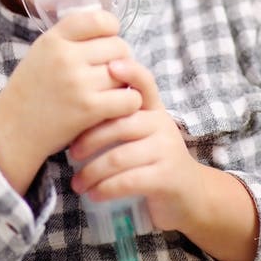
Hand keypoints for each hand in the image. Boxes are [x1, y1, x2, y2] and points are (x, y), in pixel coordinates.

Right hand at [0, 9, 142, 192]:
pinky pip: (129, 99)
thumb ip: (71, 38)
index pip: (100, 19)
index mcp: (53, 39)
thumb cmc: (32, 91)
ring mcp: (78, 82)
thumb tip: (111, 29)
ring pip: (126, 73)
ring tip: (110, 91)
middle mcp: (65, 57)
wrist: (13, 131)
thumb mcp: (42, 53)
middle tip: (109, 73)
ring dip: (124, 83)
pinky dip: (129, 104)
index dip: (111, 30)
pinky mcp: (88, 109)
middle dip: (121, 59)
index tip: (107, 42)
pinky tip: (116, 108)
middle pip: (119, 47)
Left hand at [67, 59, 204, 232]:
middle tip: (71, 154)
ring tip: (77, 183)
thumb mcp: (142, 133)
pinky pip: (129, 181)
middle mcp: (162, 125)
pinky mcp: (166, 177)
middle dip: (90, 140)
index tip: (110, 65)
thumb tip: (76, 107)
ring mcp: (166, 150)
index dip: (130, 72)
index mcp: (154, 109)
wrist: (190, 195)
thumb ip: (119, 117)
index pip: (145, 83)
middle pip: (120, 124)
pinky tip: (94, 194)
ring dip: (92, 172)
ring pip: (120, 157)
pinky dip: (106, 188)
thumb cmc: (154, 159)